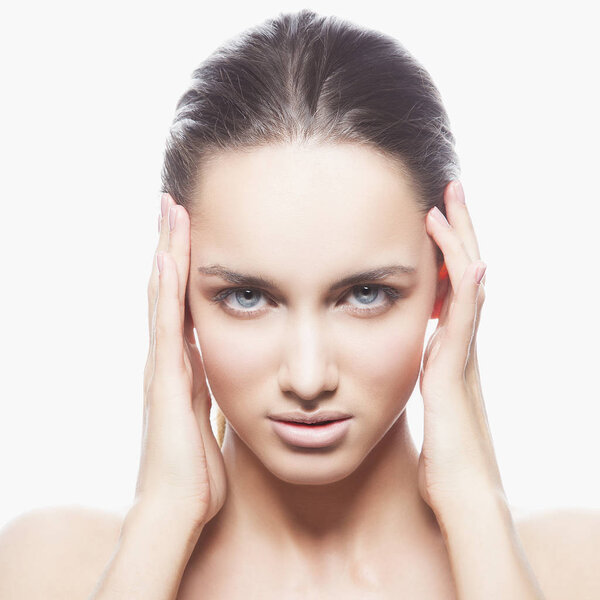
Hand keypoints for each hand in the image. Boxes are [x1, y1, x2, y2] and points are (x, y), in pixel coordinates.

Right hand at [135, 193, 226, 529]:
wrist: (177, 510)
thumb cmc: (198, 475)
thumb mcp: (214, 428)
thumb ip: (221, 404)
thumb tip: (240, 392)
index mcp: (185, 369)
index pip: (184, 306)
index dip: (186, 269)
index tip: (194, 233)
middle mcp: (169, 360)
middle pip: (169, 290)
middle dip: (173, 246)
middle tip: (177, 204)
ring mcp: (163, 366)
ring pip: (163, 296)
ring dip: (167, 251)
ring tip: (170, 210)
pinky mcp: (164, 378)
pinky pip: (165, 323)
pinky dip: (165, 287)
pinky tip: (168, 254)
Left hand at [417, 181, 503, 517]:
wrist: (463, 495)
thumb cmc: (441, 459)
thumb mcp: (425, 408)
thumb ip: (420, 382)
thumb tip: (406, 370)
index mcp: (446, 350)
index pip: (449, 288)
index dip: (444, 252)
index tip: (430, 220)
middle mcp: (459, 345)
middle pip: (463, 276)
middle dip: (456, 232)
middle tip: (447, 192)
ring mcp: (463, 356)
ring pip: (467, 288)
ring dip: (459, 245)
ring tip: (448, 204)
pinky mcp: (458, 374)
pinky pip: (466, 322)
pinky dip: (468, 289)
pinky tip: (469, 260)